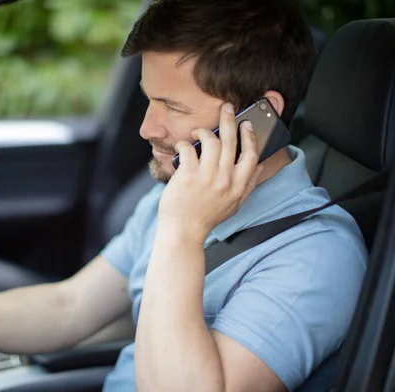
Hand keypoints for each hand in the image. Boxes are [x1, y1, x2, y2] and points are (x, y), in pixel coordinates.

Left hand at [158, 103, 263, 243]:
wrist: (183, 231)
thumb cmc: (206, 218)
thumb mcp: (234, 205)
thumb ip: (248, 184)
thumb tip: (262, 166)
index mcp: (238, 186)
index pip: (251, 155)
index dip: (250, 136)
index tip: (246, 124)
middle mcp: (225, 179)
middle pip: (231, 140)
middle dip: (229, 119)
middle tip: (226, 108)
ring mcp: (207, 176)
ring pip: (211, 140)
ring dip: (203, 131)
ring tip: (197, 132)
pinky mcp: (188, 174)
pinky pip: (188, 148)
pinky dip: (184, 143)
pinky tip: (181, 147)